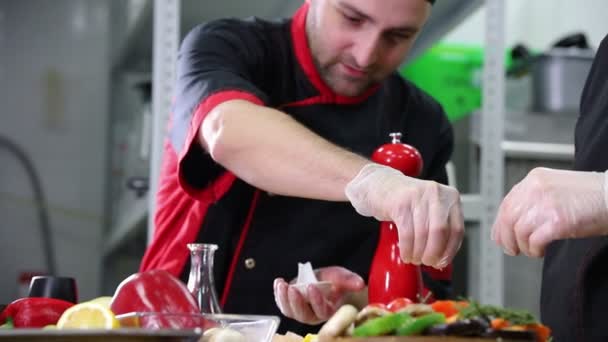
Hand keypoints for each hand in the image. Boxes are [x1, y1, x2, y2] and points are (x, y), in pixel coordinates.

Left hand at [273, 266, 364, 324]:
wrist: (328, 281)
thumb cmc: (338, 282)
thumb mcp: (345, 278)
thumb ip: (351, 281)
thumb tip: (360, 283)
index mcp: (329, 311)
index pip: (322, 311)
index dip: (317, 301)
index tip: (312, 286)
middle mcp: (315, 315)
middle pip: (304, 315)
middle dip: (297, 302)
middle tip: (293, 288)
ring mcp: (302, 311)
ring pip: (291, 312)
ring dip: (284, 299)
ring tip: (282, 285)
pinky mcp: (292, 305)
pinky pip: (284, 305)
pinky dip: (279, 295)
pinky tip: (278, 283)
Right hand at [345, 163, 463, 267]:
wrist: (380, 184)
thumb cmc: (407, 202)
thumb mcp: (430, 210)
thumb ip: (440, 231)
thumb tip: (443, 259)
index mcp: (450, 196)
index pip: (457, 229)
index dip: (450, 250)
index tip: (442, 261)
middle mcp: (436, 193)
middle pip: (440, 232)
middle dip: (433, 253)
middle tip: (426, 261)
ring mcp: (418, 196)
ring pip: (423, 234)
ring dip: (418, 253)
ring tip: (413, 258)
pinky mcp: (400, 202)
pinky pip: (407, 233)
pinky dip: (407, 248)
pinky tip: (405, 253)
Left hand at [492, 167, 607, 256]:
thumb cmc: (592, 197)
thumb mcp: (556, 190)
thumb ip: (534, 200)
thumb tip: (515, 222)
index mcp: (535, 179)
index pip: (506, 203)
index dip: (499, 224)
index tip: (499, 236)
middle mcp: (537, 188)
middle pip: (507, 218)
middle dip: (506, 238)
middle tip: (512, 249)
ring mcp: (546, 204)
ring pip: (518, 231)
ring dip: (523, 246)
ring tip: (532, 250)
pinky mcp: (558, 221)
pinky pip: (534, 240)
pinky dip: (534, 249)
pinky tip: (541, 251)